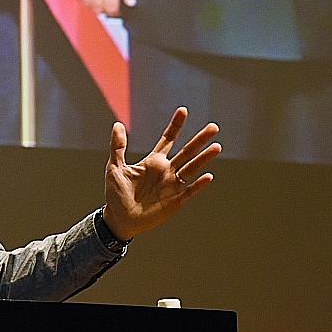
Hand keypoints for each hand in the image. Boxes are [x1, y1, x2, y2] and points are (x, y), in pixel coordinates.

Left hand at [102, 108, 219, 240]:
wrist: (119, 220)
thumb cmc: (116, 194)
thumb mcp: (115, 167)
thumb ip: (118, 147)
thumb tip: (118, 124)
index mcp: (154, 161)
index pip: (168, 139)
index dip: (175, 126)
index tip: (183, 110)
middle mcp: (166, 171)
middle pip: (186, 151)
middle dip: (199, 139)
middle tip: (213, 127)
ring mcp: (172, 186)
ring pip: (191, 168)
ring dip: (203, 158)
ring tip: (217, 147)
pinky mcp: (175, 202)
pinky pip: (189, 191)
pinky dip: (198, 185)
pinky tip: (208, 176)